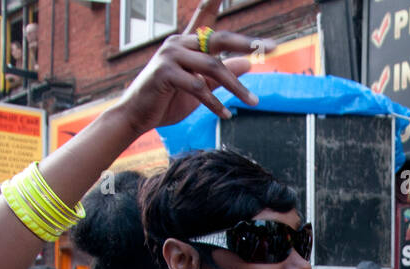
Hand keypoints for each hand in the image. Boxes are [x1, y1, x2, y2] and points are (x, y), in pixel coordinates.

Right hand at [112, 0, 273, 132]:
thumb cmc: (168, 100)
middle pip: (219, 39)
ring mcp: (170, 56)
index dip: (215, 1)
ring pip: (213, 67)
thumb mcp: (202, 87)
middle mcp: (179, 43)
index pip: (206, 16)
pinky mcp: (165, 73)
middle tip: (272, 47)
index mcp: (187, 43)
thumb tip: (249, 63)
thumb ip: (222, 74)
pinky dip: (214, 103)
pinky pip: (198, 87)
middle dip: (246, 43)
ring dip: (236, 87)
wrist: (137, 116)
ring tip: (253, 101)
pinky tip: (226, 115)